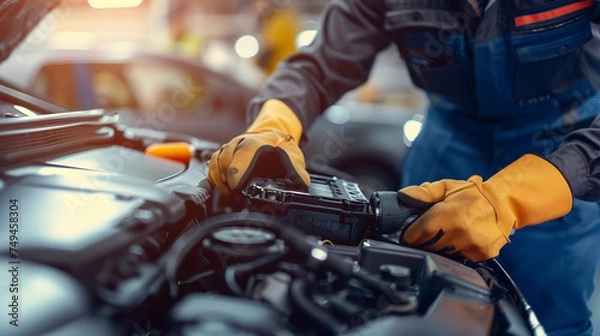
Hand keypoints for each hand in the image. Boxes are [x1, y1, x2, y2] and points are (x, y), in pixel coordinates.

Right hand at [208, 99, 309, 194]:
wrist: (272, 136)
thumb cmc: (281, 148)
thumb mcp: (294, 158)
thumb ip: (297, 172)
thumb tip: (301, 185)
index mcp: (259, 141)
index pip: (245, 151)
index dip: (238, 169)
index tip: (237, 185)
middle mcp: (241, 141)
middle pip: (226, 157)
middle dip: (228, 178)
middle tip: (235, 192)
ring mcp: (230, 146)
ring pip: (216, 161)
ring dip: (220, 179)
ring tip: (230, 191)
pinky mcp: (222, 153)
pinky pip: (211, 164)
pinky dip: (214, 177)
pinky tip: (223, 187)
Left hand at [397, 154, 572, 261]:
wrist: (504, 204)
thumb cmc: (473, 194)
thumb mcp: (447, 187)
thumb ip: (424, 193)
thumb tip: (403, 195)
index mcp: (448, 214)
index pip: (417, 234)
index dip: (409, 235)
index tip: (408, 234)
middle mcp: (460, 232)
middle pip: (428, 246)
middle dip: (423, 240)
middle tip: (428, 232)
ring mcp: (471, 245)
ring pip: (442, 254)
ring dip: (439, 247)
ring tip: (446, 233)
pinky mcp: (481, 255)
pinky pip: (459, 258)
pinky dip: (455, 251)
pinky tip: (460, 239)